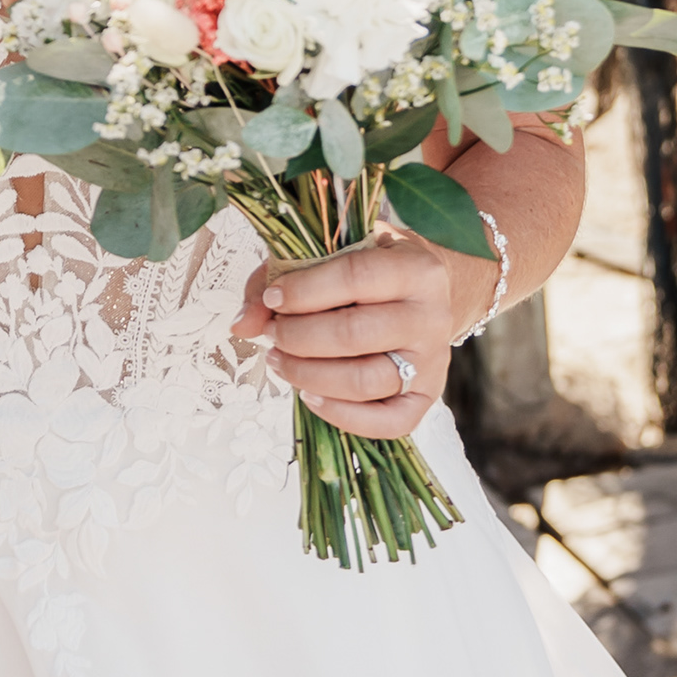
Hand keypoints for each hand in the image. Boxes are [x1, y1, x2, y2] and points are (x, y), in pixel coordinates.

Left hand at [228, 226, 467, 440]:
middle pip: (355, 334)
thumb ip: (278, 277)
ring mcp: (432, 361)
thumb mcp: (328, 254)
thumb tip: (243, 324)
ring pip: (365, 381)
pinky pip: (388, 422)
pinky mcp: (427, 396)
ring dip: (308, 375)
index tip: (273, 298)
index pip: (355, 276)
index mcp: (415, 268)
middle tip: (272, 333)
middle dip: (298, 337)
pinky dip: (342, 415)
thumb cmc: (366, 270)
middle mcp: (431, 316)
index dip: (304, 290)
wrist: (424, 292)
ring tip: (279, 361)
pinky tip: (309, 396)